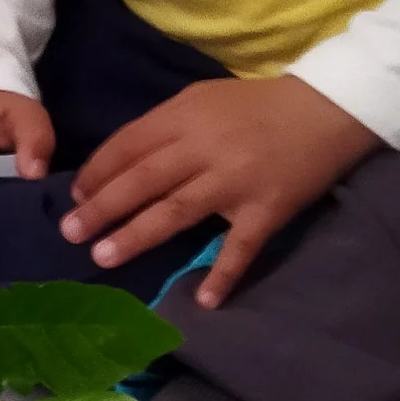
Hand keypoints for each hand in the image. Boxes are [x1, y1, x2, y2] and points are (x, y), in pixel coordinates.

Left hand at [58, 76, 382, 302]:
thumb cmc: (256, 106)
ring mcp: (237, 180)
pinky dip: (224, 273)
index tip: (74, 198)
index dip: (97, 173)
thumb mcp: (202, 100)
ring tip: (103, 257)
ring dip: (139, 235)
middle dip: (102, 207)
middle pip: (144, 179)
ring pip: (178, 210)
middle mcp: (206, 148)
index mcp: (185, 117)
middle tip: (69, 233)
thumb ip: (161, 128)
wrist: (329, 107)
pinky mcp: (268, 208)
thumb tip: (113, 166)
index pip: (128, 146)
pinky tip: (204, 300)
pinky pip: (242, 245)